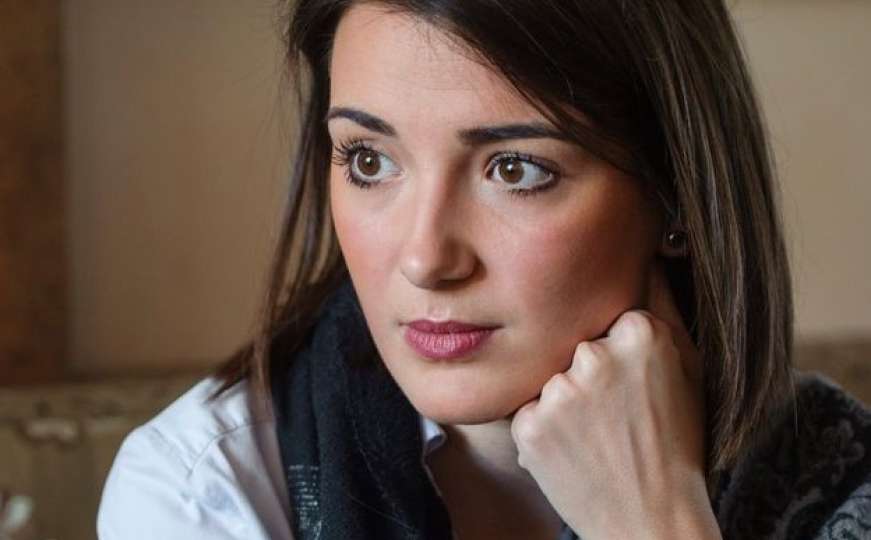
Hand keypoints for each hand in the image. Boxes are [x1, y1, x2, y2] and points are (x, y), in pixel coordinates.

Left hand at [509, 259, 719, 539]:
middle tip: (616, 418)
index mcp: (642, 333)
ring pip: (550, 378)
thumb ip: (663, 304)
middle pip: (576, 347)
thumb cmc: (676, 443)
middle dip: (589, 376)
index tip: (635, 390)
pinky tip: (574, 451)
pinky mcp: (531, 426)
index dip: (619, 355)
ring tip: (596, 437)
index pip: (606, 320)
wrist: (652, 518)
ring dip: (564, 403)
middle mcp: (597, 356)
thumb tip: (647, 251)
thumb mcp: (689, 369)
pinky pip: (528, 410)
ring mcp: (561, 393)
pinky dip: (544, 430)